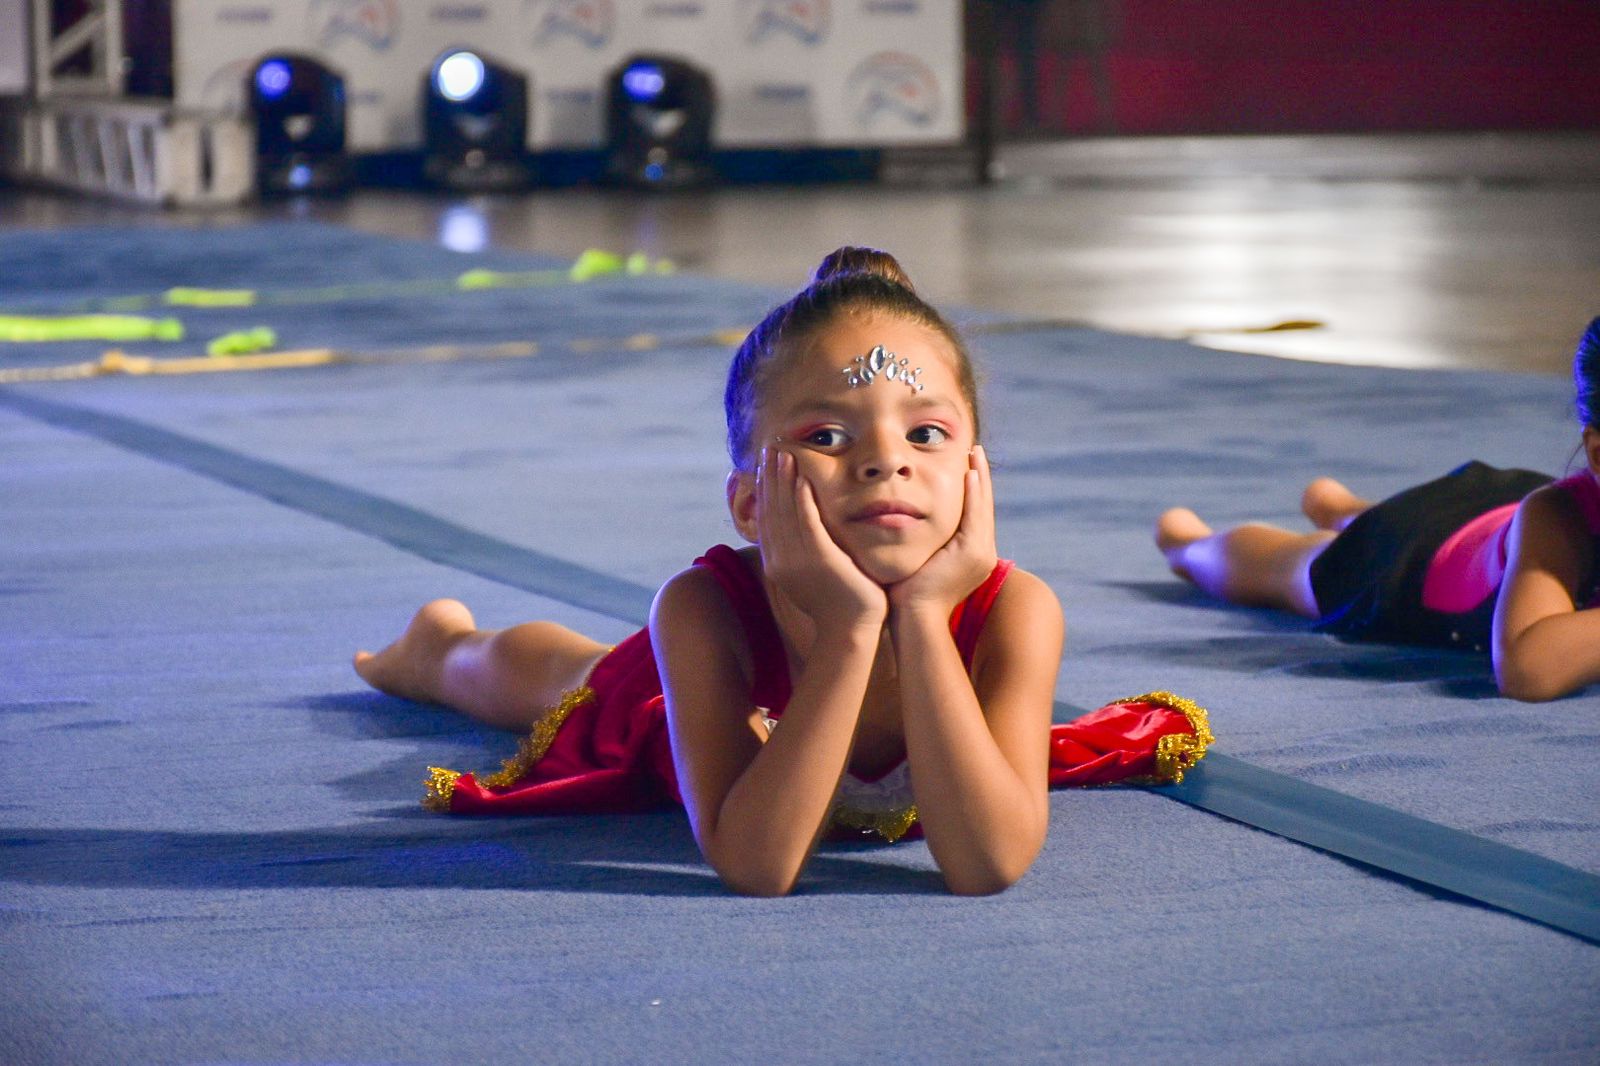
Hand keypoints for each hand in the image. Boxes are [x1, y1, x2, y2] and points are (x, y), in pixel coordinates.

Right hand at [756, 447, 887, 633]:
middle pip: (772, 510)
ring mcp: (798, 561)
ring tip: (784, 454)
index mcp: (777, 563)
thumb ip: (805, 550)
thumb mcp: (814, 572)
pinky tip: (801, 479)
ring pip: (786, 512)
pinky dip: (803, 500)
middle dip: (771, 477)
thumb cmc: (841, 602)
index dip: (765, 489)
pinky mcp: (820, 560)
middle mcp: (781, 560)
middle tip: (770, 449)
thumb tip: (803, 530)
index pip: (766, 518)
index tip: (767, 465)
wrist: (852, 629)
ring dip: (784, 480)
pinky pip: (808, 524)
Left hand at [889, 445, 997, 617]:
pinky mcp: (973, 552)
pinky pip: (974, 515)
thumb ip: (922, 541)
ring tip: (973, 453)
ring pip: (982, 506)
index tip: (966, 464)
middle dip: (979, 476)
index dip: (972, 488)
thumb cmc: (906, 594)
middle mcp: (983, 553)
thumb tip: (904, 521)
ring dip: (978, 477)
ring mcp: (981, 553)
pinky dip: (973, 493)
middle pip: (982, 506)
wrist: (912, 618)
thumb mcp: (919, 559)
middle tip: (974, 450)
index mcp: (972, 556)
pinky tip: (969, 472)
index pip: (974, 514)